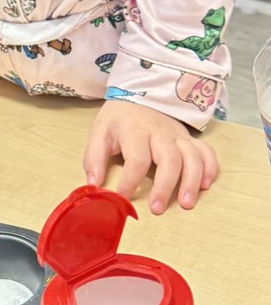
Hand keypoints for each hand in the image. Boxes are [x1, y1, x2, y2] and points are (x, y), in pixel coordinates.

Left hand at [83, 101, 218, 213]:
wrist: (137, 95)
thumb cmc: (118, 119)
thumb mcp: (99, 132)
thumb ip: (94, 158)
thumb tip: (94, 186)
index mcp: (135, 131)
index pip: (136, 159)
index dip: (130, 181)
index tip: (122, 198)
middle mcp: (160, 133)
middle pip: (169, 160)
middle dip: (165, 186)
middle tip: (157, 209)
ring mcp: (177, 135)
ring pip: (192, 157)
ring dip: (191, 181)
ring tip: (186, 204)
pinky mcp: (189, 138)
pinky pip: (206, 152)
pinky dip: (210, 168)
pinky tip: (205, 186)